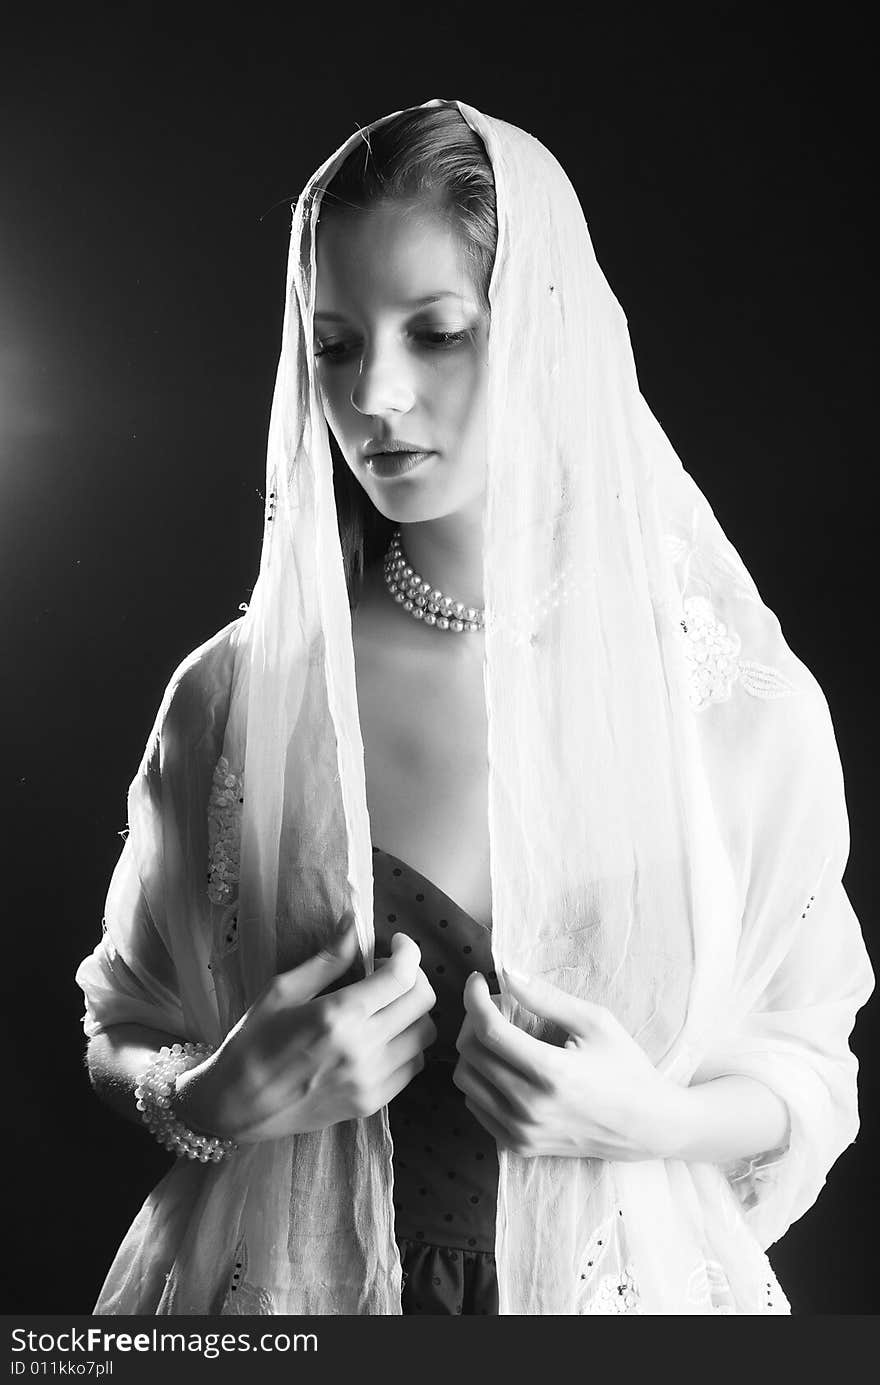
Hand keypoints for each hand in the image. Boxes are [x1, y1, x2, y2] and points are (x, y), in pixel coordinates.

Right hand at [175, 915, 436, 1142]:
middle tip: (388, 972)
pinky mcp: (372, 1103)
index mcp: (338, 1015)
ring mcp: (371, 1080)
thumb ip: (327, 958)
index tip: (398, 943)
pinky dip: (407, 1044)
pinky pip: (413, 1066)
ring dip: (413, 1012)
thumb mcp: (282, 990)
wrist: (235, 1107)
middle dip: (414, 977)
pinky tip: (382, 1036)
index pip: (402, 977)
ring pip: (424, 1034)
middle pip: (423, 1002)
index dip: (409, 952)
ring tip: (386, 1005)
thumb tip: (354, 923)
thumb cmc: (252, 1043)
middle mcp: (363, 1048)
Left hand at [452, 968, 679, 1160]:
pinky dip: (480, 1079)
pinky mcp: (520, 1146)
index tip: (478, 981)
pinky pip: (476, 1106)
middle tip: (496, 1005)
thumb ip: (547, 997)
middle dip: (474, 1018)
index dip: (474, 998)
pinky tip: (503, 1065)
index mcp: (551, 1073)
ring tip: (498, 1035)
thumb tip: (507, 973)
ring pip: (465, 1081)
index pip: (489, 1030)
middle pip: (470, 1053)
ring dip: (473, 1050)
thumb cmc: (626, 1068)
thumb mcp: (595, 1022)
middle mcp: (530, 1107)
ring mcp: (522, 1131)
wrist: (648, 1127)